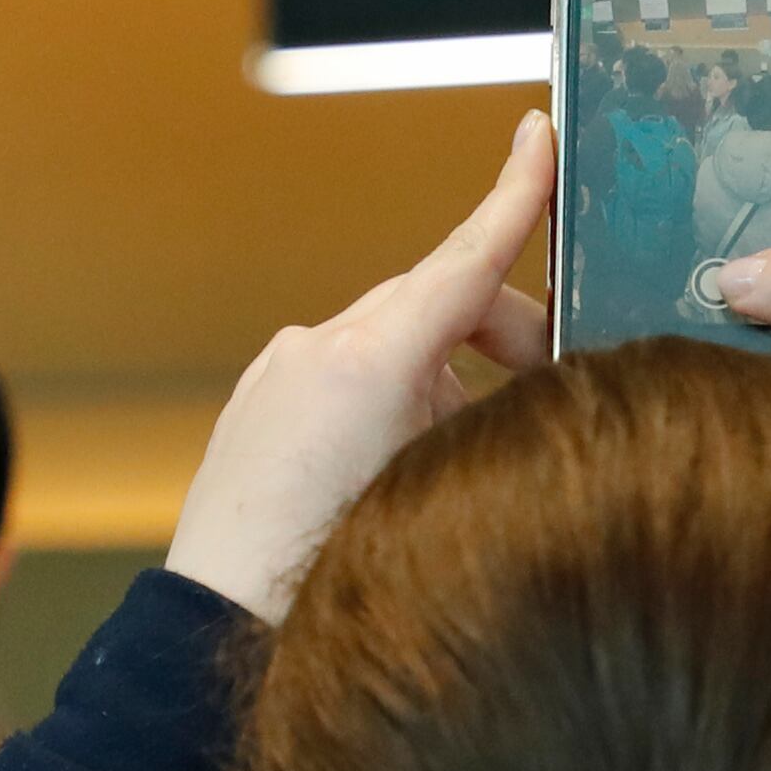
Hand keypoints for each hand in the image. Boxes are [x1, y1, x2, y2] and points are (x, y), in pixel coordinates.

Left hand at [165, 111, 553, 622]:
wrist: (213, 635)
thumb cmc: (325, 586)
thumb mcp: (439, 492)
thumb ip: (486, 422)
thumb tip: (529, 397)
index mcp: (368, 362)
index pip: (463, 260)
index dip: (513, 197)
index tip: (538, 135)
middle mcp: (317, 349)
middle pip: (437, 303)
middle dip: (503, 332)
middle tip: (556, 382)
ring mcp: (281, 375)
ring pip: (395, 346)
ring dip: (449, 380)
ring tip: (475, 459)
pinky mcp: (260, 407)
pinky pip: (347, 378)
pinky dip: (395, 400)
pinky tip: (408, 471)